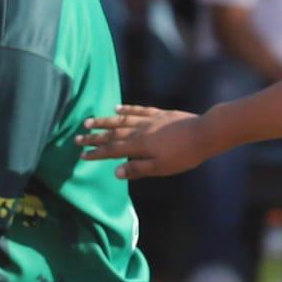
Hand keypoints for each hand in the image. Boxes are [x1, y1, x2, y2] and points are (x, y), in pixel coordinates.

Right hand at [76, 104, 211, 178]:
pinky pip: (138, 110)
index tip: (82, 155)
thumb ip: (138, 168)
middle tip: (77, 138)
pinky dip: (126, 110)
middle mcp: (140, 130)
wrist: (204, 134)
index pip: (112, 150)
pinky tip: (117, 109)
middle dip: (93, 137)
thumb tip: (116, 172)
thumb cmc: (184, 156)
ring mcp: (149, 120)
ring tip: (89, 121)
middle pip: (112, 134)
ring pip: (121, 120)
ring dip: (104, 121)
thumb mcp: (161, 168)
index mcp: (139, 145)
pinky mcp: (159, 114)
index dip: (96, 153)